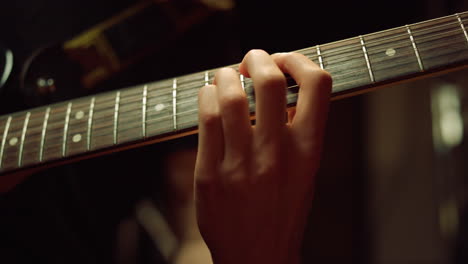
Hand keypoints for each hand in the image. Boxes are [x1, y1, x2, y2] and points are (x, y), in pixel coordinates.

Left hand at [194, 50, 331, 263]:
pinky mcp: (209, 173)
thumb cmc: (282, 210)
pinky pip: (206, 118)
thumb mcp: (305, 171)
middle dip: (257, 57)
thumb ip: (297, 129)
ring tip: (226, 78)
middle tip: (250, 61)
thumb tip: (278, 87)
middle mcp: (277, 154)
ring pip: (229, 95)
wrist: (258, 256)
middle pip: (268, 81)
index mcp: (309, 150)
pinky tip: (210, 98)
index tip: (284, 62)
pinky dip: (207, 96)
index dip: (299, 61)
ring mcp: (241, 164)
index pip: (317, 85)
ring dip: (226, 75)